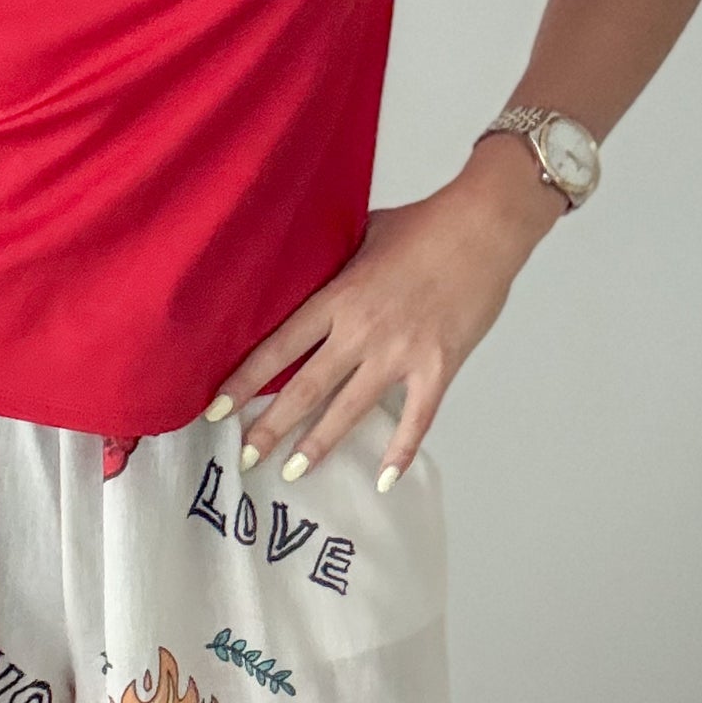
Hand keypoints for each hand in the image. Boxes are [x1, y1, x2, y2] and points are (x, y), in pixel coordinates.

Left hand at [209, 149, 560, 488]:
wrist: (485, 226)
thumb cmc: (427, 223)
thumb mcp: (365, 234)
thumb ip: (336, 263)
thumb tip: (310, 266)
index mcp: (339, 297)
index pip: (279, 347)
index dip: (244, 381)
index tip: (216, 408)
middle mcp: (362, 330)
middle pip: (306, 387)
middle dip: (271, 427)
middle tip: (245, 457)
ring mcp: (401, 352)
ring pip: (350, 409)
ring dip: (319, 444)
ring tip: (293, 473)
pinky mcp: (438, 366)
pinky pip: (416, 418)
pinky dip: (400, 451)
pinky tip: (384, 479)